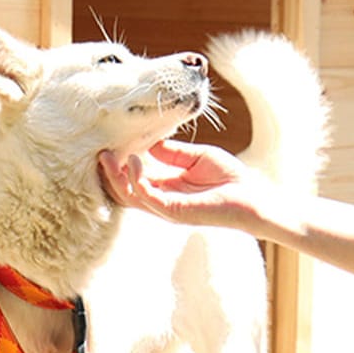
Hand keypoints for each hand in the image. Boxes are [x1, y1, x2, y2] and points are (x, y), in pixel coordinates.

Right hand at [98, 140, 270, 230]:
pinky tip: (136, 160)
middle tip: (100, 151)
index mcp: (166, 187)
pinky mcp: (174, 211)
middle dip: (108, 172)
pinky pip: (145, 196)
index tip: (109, 143)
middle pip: (123, 190)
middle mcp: (161, 200)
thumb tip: (146, 141)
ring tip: (110, 155)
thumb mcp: (196, 156)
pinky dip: (136, 178)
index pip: (132, 178)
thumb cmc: (230, 177)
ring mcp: (166, 207)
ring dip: (115, 175)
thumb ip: (171, 151)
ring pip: (128, 196)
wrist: (253, 196)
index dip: (119, 163)